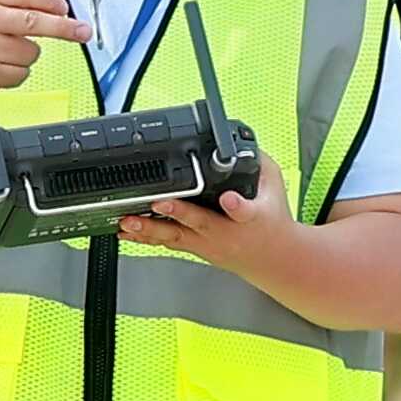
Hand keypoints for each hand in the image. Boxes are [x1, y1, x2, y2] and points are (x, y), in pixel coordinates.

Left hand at [120, 170, 306, 292]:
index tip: (229, 199)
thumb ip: (258, 162)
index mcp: (251, 217)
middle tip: (157, 203)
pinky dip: (145, 238)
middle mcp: (226, 233)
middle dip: (177, 213)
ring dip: (149, 230)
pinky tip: (126, 231)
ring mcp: (208, 244)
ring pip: (176, 237)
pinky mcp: (195, 250)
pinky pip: (167, 243)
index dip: (237, 205)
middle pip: (200, 223)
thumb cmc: (271, 220)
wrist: (273, 258)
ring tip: (128, 221)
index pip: (245, 210)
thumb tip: (242, 142)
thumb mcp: (274, 186)